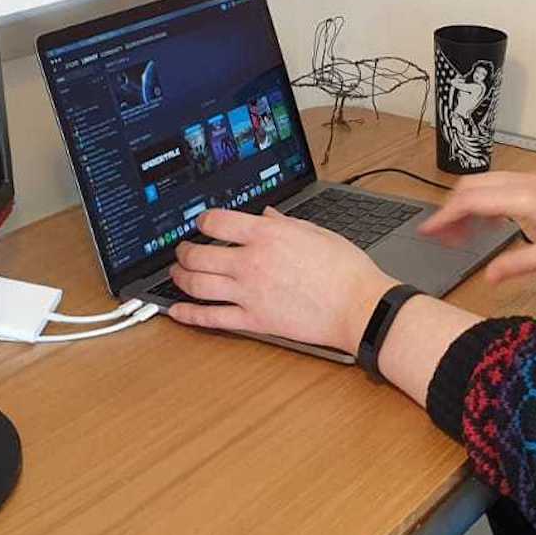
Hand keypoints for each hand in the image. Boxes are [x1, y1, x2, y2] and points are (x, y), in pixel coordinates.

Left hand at [165, 207, 398, 351]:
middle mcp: (252, 261)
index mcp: (268, 234)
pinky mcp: (254, 320)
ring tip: (177, 275)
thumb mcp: (316, 232)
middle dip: (184, 252)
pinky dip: (188, 315)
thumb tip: (267, 214)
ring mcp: (250, 292)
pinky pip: (211, 317)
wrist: (359, 306)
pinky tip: (176, 311)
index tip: (201, 223)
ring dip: (180, 278)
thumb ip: (284, 222)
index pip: (217, 221)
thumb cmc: (346, 269)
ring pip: (198, 284)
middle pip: (199, 254)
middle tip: (181, 251)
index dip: (202, 220)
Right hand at [418, 171, 535, 283]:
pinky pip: (501, 186)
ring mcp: (532, 180)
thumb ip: (519, 264)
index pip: (470, 201)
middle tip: (439, 238)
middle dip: (450, 210)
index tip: (426, 233)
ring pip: (485, 184)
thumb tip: (487, 277)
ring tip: (461, 235)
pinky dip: (485, 200)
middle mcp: (523, 183)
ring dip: (467, 204)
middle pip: (471, 187)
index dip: (444, 217)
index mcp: (523, 199)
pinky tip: (491, 223)